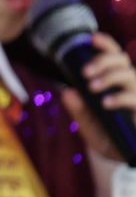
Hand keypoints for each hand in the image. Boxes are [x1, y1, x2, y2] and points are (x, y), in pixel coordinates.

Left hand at [60, 32, 135, 161]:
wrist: (128, 159)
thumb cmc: (109, 138)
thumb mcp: (89, 126)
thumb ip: (79, 111)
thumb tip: (67, 92)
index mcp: (116, 82)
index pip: (115, 56)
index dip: (105, 44)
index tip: (91, 38)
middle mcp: (130, 85)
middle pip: (121, 60)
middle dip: (102, 60)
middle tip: (85, 72)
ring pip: (129, 74)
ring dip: (109, 77)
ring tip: (92, 87)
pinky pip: (135, 98)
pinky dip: (120, 97)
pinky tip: (107, 103)